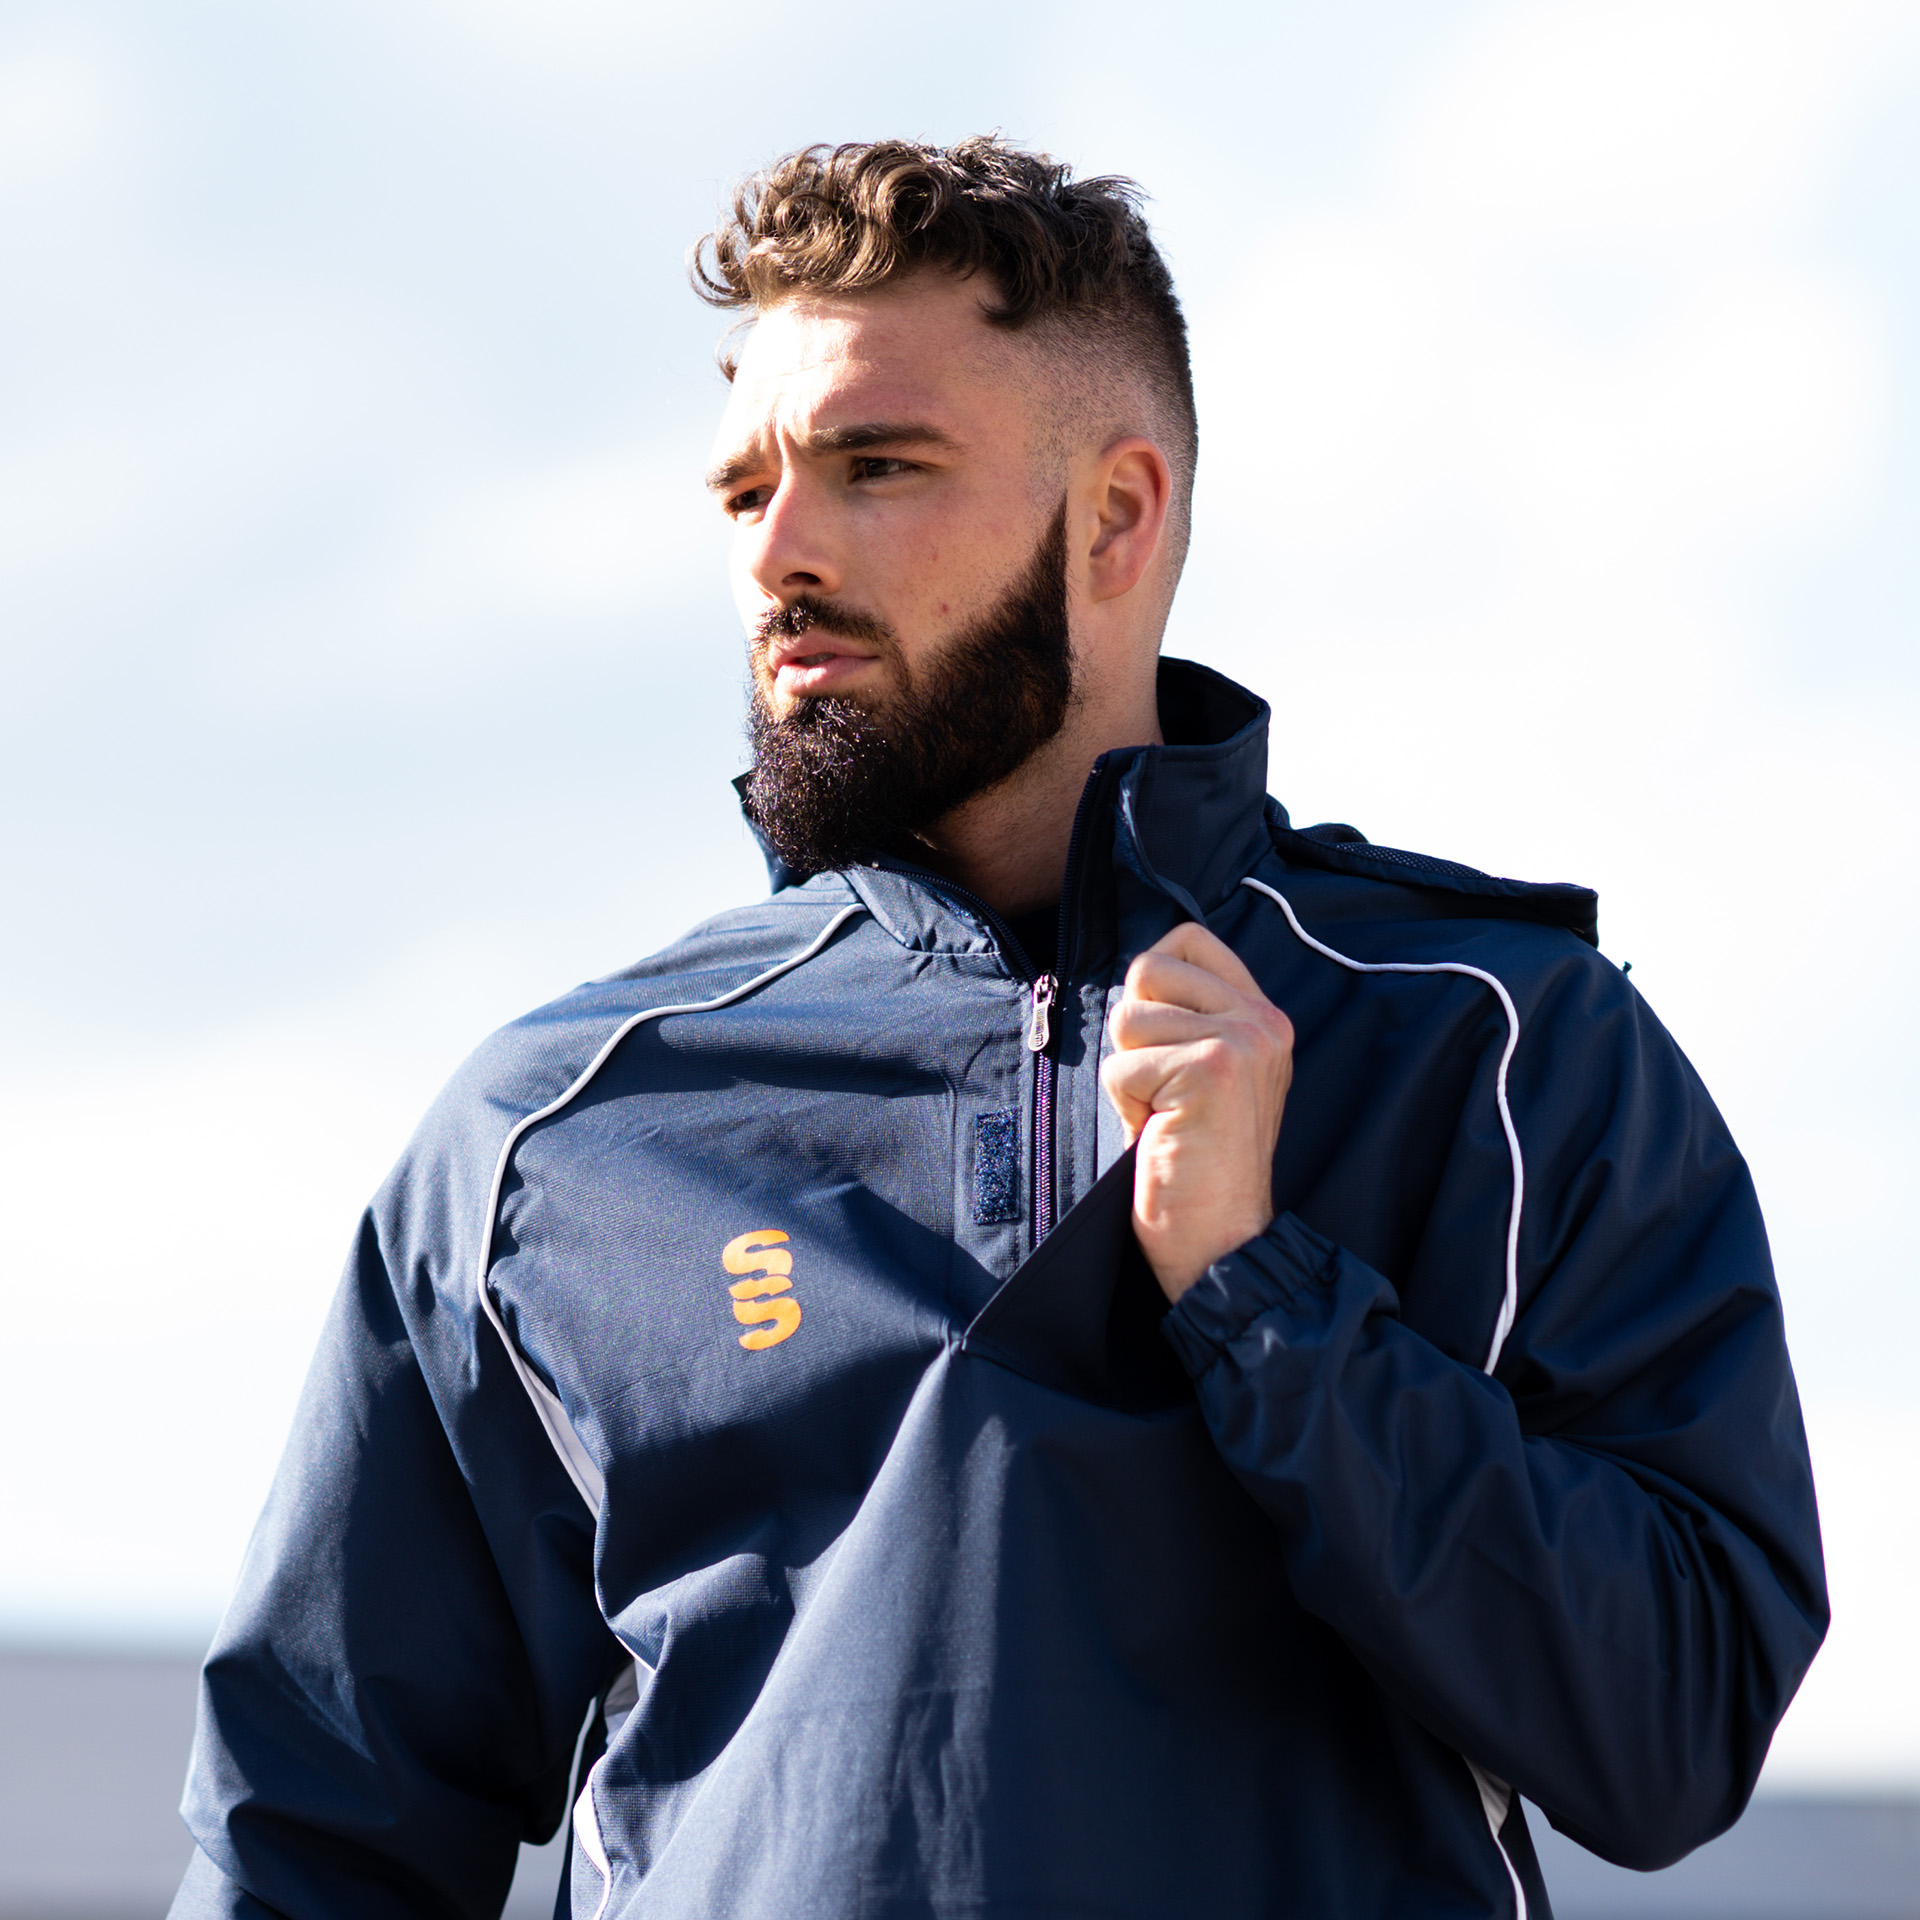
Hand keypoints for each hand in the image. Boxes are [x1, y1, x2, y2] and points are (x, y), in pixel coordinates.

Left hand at [1099, 922, 1294, 1301]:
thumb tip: (1136, 974)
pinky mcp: (1211, 1071)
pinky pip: (1120, 1068)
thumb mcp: (1206, 1072)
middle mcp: (1262, 1019)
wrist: (1221, 1241)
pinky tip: (1162, 1134)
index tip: (1166, 1043)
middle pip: (1147, 969)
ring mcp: (1241, 1041)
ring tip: (1167, 1116)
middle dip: (1135, 1035)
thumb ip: (1188, 1017)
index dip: (1154, 981)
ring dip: (1130, 1076)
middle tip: (1166, 1091)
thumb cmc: (1195, 1162)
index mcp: (1264, 1015)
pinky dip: (1126, 1108)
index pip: (1189, 937)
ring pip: (1127, 1018)